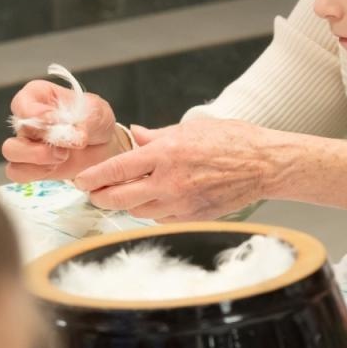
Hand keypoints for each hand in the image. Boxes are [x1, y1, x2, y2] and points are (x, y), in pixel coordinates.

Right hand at [1, 80, 118, 180]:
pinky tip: (56, 167)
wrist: (105, 146)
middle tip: (65, 141)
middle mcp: (27, 119)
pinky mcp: (31, 165)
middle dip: (41, 136)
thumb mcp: (98, 113)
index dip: (35, 113)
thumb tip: (74, 136)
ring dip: (36, 156)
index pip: (23, 102)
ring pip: (11, 150)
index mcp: (39, 96)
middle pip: (17, 127)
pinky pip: (17, 172)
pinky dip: (35, 172)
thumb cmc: (96, 122)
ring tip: (63, 156)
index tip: (54, 120)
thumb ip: (85, 121)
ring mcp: (27, 142)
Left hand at [72, 119, 275, 220]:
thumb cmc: (233, 141)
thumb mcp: (191, 129)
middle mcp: (168, 181)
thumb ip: (158, 135)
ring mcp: (180, 203)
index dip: (92, 177)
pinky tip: (155, 200)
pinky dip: (151, 211)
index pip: (115, 170)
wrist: (265, 165)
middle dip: (99, 196)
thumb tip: (136, 134)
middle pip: (117, 198)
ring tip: (125, 193)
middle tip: (94, 192)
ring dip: (126, 204)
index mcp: (164, 154)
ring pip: (137, 211)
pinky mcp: (192, 217)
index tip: (81, 180)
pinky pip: (160, 218)